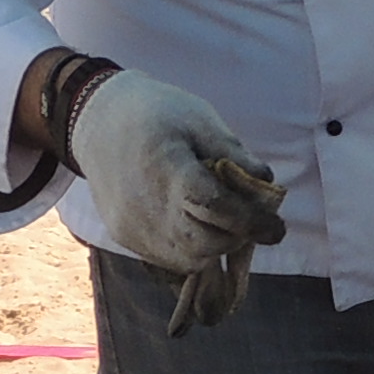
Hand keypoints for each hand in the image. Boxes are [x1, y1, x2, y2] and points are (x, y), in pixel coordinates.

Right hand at [70, 71, 287, 283]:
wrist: (97, 120)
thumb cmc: (156, 112)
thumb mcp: (200, 119)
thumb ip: (235, 155)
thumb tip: (267, 186)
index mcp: (169, 170)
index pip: (218, 209)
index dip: (253, 222)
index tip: (277, 229)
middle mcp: (147, 207)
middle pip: (206, 245)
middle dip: (235, 236)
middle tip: (248, 219)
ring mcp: (133, 228)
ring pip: (188, 261)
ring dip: (214, 247)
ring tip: (221, 220)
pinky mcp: (125, 237)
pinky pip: (168, 259)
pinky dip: (190, 249)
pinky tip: (194, 222)